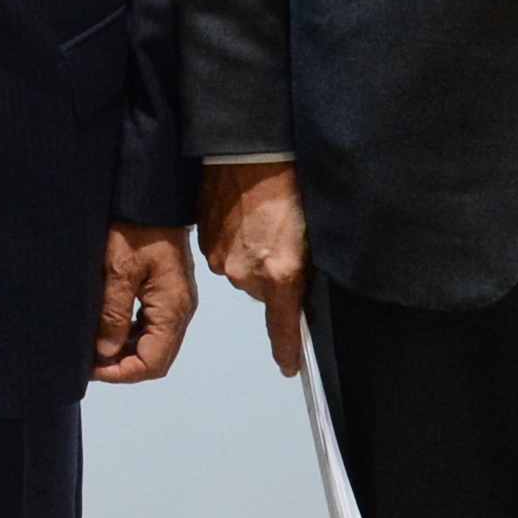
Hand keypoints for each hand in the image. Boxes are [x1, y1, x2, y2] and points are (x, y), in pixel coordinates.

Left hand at [96, 223, 196, 383]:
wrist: (151, 197)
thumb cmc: (136, 228)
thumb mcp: (118, 269)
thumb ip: (114, 313)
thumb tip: (106, 351)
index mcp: (173, 308)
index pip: (153, 362)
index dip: (122, 372)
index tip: (92, 369)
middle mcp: (181, 310)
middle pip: (156, 357)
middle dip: (123, 365)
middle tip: (90, 361)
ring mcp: (176, 301)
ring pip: (154, 343)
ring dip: (126, 350)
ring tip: (95, 347)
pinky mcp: (168, 292)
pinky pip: (152, 325)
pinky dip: (131, 333)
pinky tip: (108, 327)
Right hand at [200, 160, 311, 377]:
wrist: (249, 150)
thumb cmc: (288, 183)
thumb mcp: (312, 234)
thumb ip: (303, 271)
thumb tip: (299, 291)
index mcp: (279, 274)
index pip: (283, 328)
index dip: (288, 351)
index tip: (290, 367)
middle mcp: (246, 274)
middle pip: (261, 293)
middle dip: (271, 278)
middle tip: (280, 245)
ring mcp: (221, 258)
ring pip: (241, 272)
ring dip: (251, 257)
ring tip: (260, 224)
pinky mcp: (205, 241)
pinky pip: (222, 253)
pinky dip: (234, 242)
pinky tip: (243, 217)